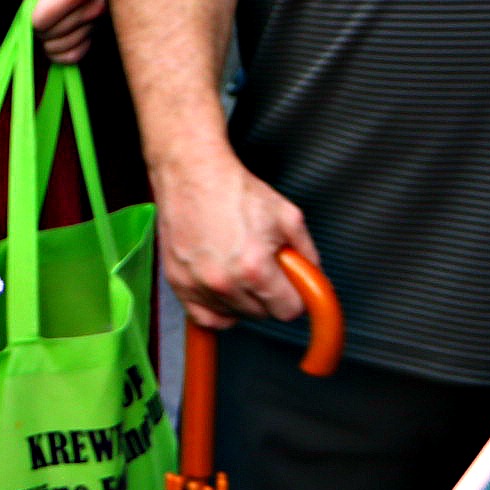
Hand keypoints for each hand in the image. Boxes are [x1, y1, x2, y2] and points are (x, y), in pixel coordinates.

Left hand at [0, 0, 103, 63]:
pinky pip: (75, 54)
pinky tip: (56, 22)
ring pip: (61, 50)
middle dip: (38, 19)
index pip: (39, 23)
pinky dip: (59, 46)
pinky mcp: (98, 28)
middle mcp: (94, 7)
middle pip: (49, 37)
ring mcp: (98, 20)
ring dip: (48, 33)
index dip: (28, 8)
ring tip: (52, 2)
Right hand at [156, 150, 318, 329]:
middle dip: (267, 294)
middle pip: (261, 314)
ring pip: (234, 316)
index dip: (294, 296)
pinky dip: (216, 309)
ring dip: (241, 300)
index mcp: (254, 269)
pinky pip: (204, 317)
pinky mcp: (177, 281)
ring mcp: (197, 284)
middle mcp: (224, 282)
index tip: (289, 283)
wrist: (192, 173)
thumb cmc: (234, 190)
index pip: (288, 310)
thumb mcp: (288, 216)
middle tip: (261, 264)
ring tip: (237, 267)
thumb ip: (308, 255)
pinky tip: (222, 290)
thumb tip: (313, 280)